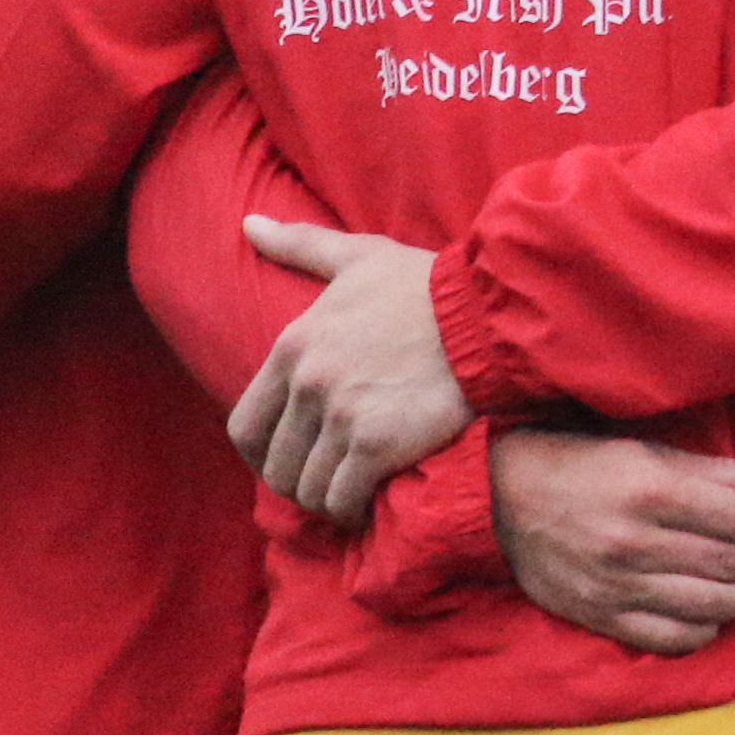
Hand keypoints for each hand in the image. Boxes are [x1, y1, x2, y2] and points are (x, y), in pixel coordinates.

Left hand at [229, 216, 469, 526]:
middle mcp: (309, 383)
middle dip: (298, 482)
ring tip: (351, 495)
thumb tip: (249, 225)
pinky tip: (371, 503)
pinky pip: (342, 499)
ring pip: (308, 489)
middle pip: (276, 466)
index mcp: (294, 345)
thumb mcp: (360, 257)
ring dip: (326, 500)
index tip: (289, 460)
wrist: (488, 315)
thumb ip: (300, 245)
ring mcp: (341, 416)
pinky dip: (352, 510)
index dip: (262, 456)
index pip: (245, 427)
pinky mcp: (378, 444)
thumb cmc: (428, 287)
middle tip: (328, 482)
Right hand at [488, 430, 734, 656]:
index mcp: (647, 491)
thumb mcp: (646, 452)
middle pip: (732, 564)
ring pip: (710, 606)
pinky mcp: (600, 618)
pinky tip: (711, 613)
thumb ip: (715, 470)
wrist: (501, 500)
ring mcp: (616, 587)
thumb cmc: (582, 466)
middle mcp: (632, 543)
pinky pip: (669, 640)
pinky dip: (703, 630)